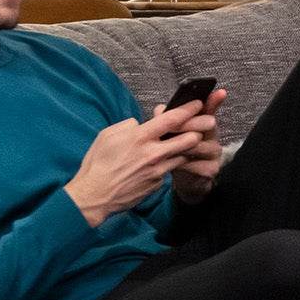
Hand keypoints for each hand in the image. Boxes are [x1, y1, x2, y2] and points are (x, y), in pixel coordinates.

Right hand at [64, 99, 211, 226]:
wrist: (95, 195)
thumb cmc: (98, 163)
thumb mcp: (107, 136)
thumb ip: (128, 126)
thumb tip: (141, 124)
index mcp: (139, 137)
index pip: (171, 119)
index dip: (188, 110)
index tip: (198, 104)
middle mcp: (153, 153)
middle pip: (188, 139)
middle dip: (199, 130)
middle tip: (204, 125)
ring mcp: (158, 170)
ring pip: (183, 155)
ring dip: (185, 148)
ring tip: (187, 142)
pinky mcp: (158, 184)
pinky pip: (169, 170)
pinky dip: (169, 164)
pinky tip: (162, 163)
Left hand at [161, 87, 227, 206]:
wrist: (186, 179)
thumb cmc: (178, 151)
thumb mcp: (173, 133)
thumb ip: (168, 119)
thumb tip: (160, 109)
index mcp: (204, 123)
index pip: (211, 108)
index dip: (214, 101)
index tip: (219, 92)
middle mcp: (213, 136)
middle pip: (205, 125)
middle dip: (188, 124)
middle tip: (171, 128)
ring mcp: (214, 153)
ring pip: (197, 145)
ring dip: (179, 147)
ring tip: (165, 150)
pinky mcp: (211, 169)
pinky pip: (195, 164)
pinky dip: (181, 165)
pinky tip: (172, 165)